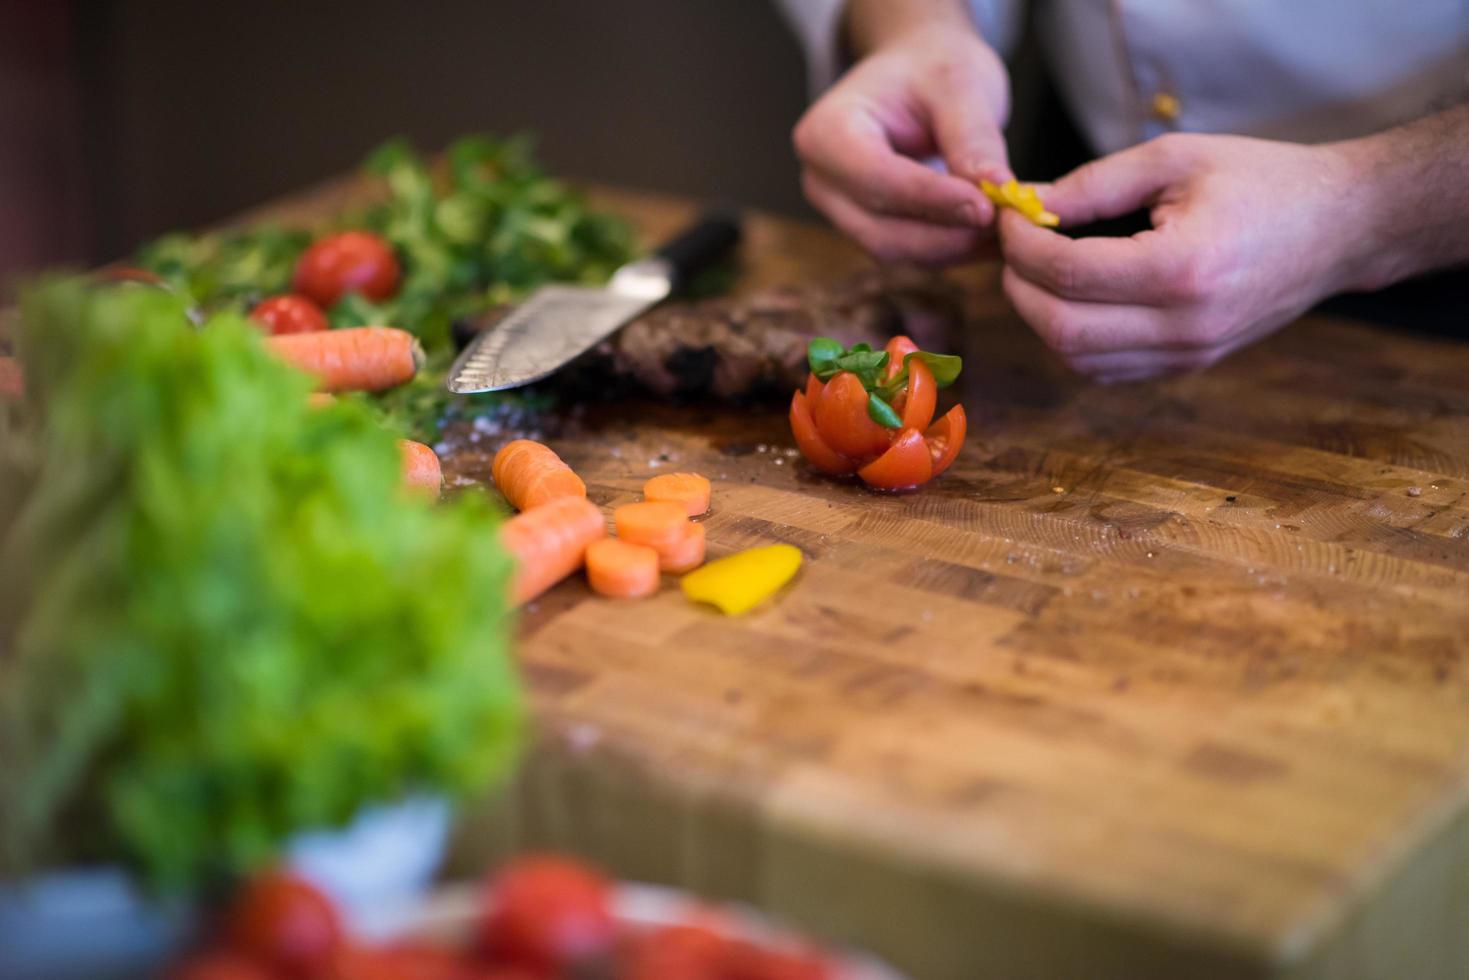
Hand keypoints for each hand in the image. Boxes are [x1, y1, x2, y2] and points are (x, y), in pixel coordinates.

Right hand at [793, 23, 1010, 265]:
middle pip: (881, 231)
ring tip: (1007, 226)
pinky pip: (911, 253)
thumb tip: (997, 189)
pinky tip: (992, 234)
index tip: (988, 208)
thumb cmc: (930, 68)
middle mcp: (823, 181)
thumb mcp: (959, 84)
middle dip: (947, 234)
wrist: (916, 75)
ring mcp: (841, 212)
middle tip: (1008, 222)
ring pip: (897, 251)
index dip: (932, 200)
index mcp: (826, 132)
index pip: (876, 180)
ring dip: (955, 246)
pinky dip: (954, 248)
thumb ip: (973, 137)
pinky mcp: (868, 230)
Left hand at [997, 133, 1370, 382]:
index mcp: (1183, 267)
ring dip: (1039, 316)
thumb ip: (1094, 184)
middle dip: (1018, 286)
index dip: (1021, 245)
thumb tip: (1026, 204)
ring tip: (1040, 269)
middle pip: (1060, 329)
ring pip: (1077, 359)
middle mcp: (1184, 325)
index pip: (1066, 272)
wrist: (1340, 228)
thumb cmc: (1262, 181)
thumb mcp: (1176, 159)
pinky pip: (1105, 370)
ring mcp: (1188, 355)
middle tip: (1014, 246)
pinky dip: (1072, 339)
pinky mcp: (1187, 366)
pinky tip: (1073, 297)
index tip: (1012, 214)